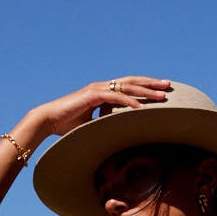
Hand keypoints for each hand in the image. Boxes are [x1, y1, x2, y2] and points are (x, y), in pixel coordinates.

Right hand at [30, 77, 171, 142]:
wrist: (47, 120)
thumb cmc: (66, 125)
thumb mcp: (92, 124)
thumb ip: (104, 123)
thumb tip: (117, 134)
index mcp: (103, 92)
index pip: (128, 86)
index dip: (145, 86)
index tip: (160, 89)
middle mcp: (101, 87)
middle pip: (132, 82)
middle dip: (151, 83)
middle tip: (168, 85)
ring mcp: (97, 89)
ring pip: (127, 87)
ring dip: (146, 91)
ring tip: (161, 96)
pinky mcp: (91, 96)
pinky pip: (114, 98)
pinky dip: (128, 102)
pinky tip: (141, 108)